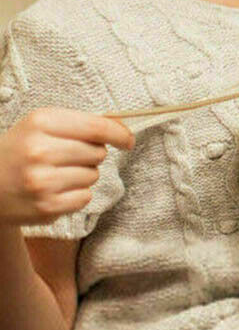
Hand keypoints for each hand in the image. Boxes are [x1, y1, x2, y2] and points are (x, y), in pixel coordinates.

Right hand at [0, 109, 133, 225]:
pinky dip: (76, 194)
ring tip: (55, 174)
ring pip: (93, 175)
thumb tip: (121, 126)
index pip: (97, 127)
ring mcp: (42, 181)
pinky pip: (85, 197)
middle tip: (65, 158)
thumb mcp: (42, 125)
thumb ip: (80, 124)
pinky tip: (54, 190)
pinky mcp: (46, 206)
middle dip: (91, 155)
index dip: (119, 133)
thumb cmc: (20, 151)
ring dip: (82, 175)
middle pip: (98, 152)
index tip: (128, 140)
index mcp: (41, 123)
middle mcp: (40, 151)